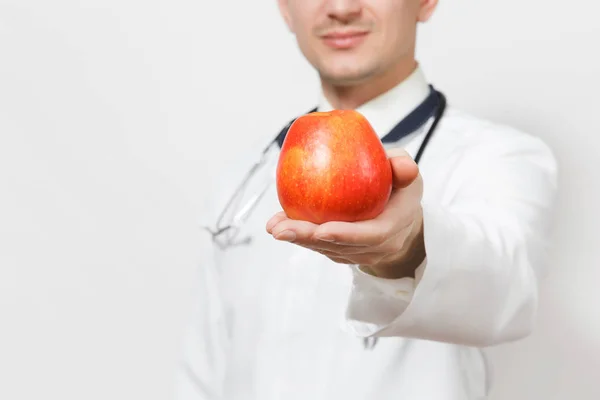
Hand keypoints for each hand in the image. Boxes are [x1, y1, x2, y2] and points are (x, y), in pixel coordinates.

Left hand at [266, 148, 424, 278]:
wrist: (401, 219)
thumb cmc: (400, 190)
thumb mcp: (406, 175)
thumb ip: (403, 168)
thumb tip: (404, 166)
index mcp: (393, 226)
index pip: (370, 235)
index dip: (345, 234)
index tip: (321, 229)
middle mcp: (376, 246)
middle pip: (339, 246)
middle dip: (308, 239)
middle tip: (281, 229)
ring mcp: (359, 253)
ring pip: (326, 248)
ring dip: (298, 238)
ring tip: (274, 226)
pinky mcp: (344, 253)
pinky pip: (321, 246)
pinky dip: (300, 236)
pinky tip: (279, 224)